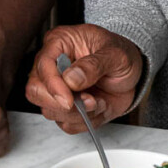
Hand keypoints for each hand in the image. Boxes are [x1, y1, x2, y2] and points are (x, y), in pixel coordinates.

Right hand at [25, 24, 143, 132]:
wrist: (131, 73)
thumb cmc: (120, 54)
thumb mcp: (115, 53)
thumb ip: (94, 64)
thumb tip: (70, 78)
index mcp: (59, 43)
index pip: (43, 66)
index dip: (53, 85)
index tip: (69, 99)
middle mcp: (53, 67)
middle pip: (36, 91)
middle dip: (62, 104)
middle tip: (89, 101)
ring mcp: (58, 89)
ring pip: (50, 111)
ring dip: (78, 114)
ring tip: (99, 101)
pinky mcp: (67, 108)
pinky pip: (66, 124)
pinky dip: (85, 122)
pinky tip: (99, 107)